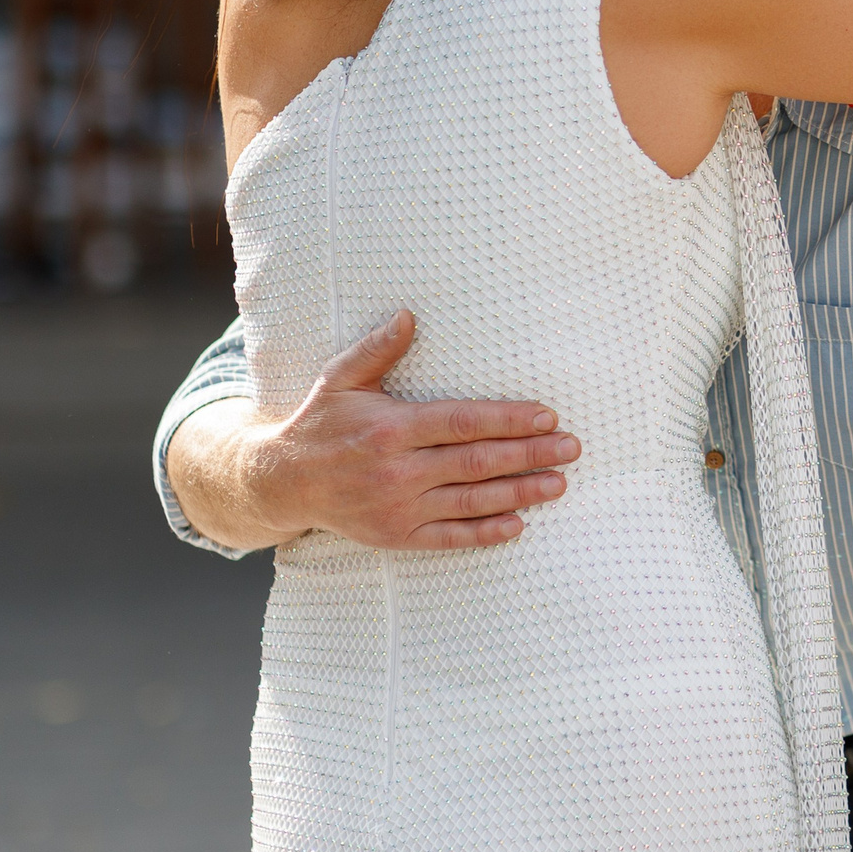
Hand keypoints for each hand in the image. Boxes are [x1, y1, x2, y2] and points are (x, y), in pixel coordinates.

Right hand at [169, 311, 580, 552]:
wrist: (282, 482)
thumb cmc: (319, 423)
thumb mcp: (340, 380)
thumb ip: (377, 350)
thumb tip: (409, 314)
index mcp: (390, 429)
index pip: (462, 423)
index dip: (507, 420)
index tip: (547, 417)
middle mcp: (396, 471)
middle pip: (476, 463)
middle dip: (528, 455)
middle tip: (571, 448)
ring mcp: (397, 508)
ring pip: (470, 502)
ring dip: (519, 493)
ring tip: (559, 484)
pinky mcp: (395, 536)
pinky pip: (449, 537)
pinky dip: (485, 533)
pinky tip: (519, 525)